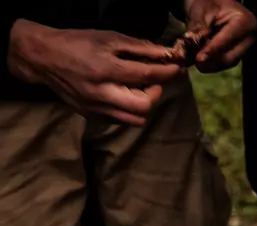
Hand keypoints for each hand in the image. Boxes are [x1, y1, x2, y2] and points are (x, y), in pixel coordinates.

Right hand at [7, 20, 181, 124]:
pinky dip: (131, 110)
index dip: (167, 72)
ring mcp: (96, 109)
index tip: (177, 68)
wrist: (43, 58)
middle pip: (145, 106)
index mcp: (105, 69)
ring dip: (145, 105)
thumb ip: (140, 48)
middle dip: (156, 93)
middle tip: (153, 81)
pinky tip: (126, 95)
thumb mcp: (109, 38)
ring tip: (140, 89)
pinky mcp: (92, 117)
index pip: (147, 76)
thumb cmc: (78, 43)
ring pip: (136, 119)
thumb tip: (167, 54)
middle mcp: (101, 93)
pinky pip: (123, 120)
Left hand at [185, 0, 256, 71]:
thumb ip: (198, 26)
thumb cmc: (207, 3)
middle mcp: (249, 37)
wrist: (212, 5)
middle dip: (210, 60)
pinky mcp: (240, 54)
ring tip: (195, 59)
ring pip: (227, 63)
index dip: (211, 50)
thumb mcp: (200, 10)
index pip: (227, 41)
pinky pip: (225, 64)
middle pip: (230, 57)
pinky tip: (202, 59)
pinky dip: (212, 64)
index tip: (197, 58)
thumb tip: (193, 41)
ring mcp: (246, 47)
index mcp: (245, 22)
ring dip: (210, 64)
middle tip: (193, 61)